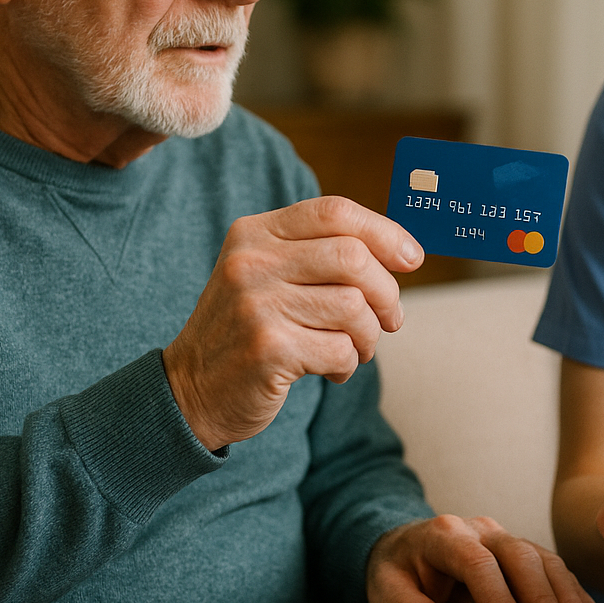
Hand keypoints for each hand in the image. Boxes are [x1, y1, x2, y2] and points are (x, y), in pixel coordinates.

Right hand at [163, 196, 423, 449]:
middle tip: (391, 319)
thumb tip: (403, 252)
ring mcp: (256, 304)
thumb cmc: (250, 328)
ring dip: (370, 336)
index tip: (412, 258)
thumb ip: (321, 253)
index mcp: (255, 232)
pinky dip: (348, 364)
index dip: (385, 232)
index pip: (335, 211)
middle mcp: (252, 262)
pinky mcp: (267, 349)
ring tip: (357, 348)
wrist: (190, 390)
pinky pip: (340, 350)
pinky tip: (333, 370)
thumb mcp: (270, 274)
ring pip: (354, 307)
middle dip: (386, 292)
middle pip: (353, 258)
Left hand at [366, 515, 603, 602]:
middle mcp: (480, 530)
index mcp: (446, 535)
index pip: (478, 563)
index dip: (499, 599)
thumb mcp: (384, 587)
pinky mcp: (520, 551)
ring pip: (543, 559)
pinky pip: (554, 568)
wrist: (407, 544)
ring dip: (566, 596)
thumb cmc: (399, 567)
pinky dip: (576, 594)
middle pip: (519, 556)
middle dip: (542, 598)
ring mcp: (503, 537)